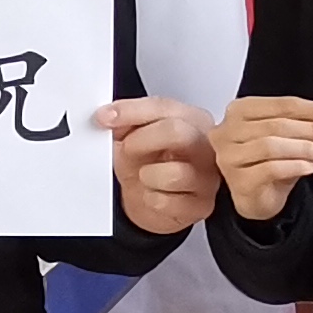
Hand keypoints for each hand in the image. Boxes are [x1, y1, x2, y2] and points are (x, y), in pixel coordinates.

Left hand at [101, 97, 219, 234]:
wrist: (159, 201)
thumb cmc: (153, 164)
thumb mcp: (138, 135)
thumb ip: (127, 121)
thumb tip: (109, 117)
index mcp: (194, 119)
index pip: (164, 106)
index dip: (130, 111)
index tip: (104, 118)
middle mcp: (208, 146)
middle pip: (176, 132)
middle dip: (140, 141)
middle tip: (126, 149)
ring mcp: (208, 177)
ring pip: (172, 173)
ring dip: (146, 175)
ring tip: (145, 176)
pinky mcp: (201, 206)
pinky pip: (165, 202)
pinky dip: (150, 199)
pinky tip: (153, 194)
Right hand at [212, 95, 312, 223]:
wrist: (255, 198)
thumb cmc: (268, 163)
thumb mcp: (289, 138)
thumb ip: (307, 126)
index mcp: (242, 111)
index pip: (284, 104)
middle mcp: (230, 131)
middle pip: (279, 124)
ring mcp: (230, 156)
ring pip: (272, 145)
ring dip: (307, 148)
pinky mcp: (238, 180)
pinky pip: (270, 169)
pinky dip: (295, 166)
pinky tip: (311, 166)